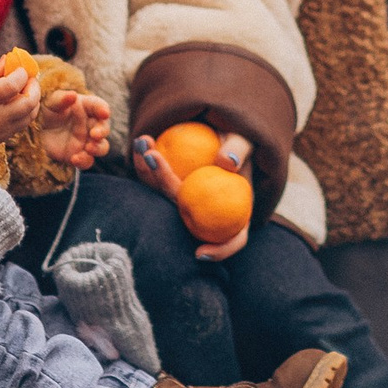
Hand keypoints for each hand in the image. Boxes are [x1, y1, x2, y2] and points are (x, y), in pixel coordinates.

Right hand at [0, 53, 41, 144]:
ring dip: (34, 99)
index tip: (20, 68)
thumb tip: (10, 58)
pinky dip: (28, 111)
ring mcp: (4, 129)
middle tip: (30, 78)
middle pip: (29, 101)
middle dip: (34, 86)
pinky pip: (25, 123)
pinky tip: (20, 102)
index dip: (22, 73)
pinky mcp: (6, 137)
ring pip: (31, 114)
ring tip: (26, 89)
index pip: (14, 85)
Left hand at [42, 86, 111, 170]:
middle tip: (95, 134)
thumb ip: (61, 99)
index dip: (103, 109)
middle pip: (104, 128)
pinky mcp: (79, 155)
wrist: (37, 132)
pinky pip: (87, 161)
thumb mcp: (51, 103)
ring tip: (89, 148)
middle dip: (102, 131)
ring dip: (98, 148)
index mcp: (86, 108)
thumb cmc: (48, 112)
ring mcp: (86, 141)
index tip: (104, 113)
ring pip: (102, 147)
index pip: (99, 106)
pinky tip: (75, 159)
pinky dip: (84, 161)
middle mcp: (90, 125)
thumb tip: (72, 95)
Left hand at [133, 125, 254, 258]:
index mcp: (233, 209)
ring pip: (163, 194)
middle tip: (153, 155)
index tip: (199, 253)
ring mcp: (184, 200)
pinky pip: (156, 178)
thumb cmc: (237, 141)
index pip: (233, 238)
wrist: (222, 133)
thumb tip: (226, 163)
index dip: (220, 251)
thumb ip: (239, 149)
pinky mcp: (169, 187)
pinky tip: (143, 141)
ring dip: (148, 170)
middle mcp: (205, 210)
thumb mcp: (244, 139)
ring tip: (143, 143)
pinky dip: (148, 161)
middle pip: (182, 209)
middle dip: (162, 182)